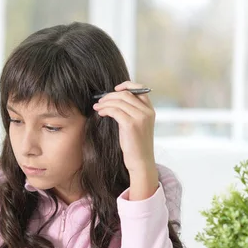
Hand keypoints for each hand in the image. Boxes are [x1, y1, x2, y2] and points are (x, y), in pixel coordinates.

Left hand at [92, 81, 157, 199]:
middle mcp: (147, 111)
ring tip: (97, 107)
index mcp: (150, 110)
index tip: (114, 89)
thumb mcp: (137, 125)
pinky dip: (105, 110)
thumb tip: (114, 101)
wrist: (140, 161)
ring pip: (119, 101)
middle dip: (110, 96)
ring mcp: (140, 117)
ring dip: (105, 103)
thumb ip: (131, 112)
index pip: (140, 89)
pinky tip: (100, 113)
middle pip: (126, 94)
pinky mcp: (131, 124)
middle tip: (99, 101)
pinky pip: (115, 111)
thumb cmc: (135, 145)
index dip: (126, 85)